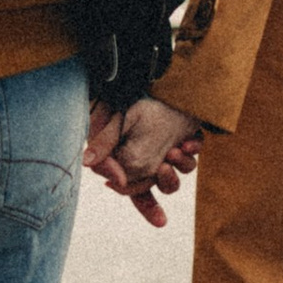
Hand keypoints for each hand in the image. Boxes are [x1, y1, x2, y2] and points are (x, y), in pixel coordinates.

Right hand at [84, 92, 201, 229]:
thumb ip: (103, 143)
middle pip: (160, 187)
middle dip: (166, 181)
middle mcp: (147, 161)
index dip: (145, 204)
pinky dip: (193, 151)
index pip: (135, 194)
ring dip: (180, 167)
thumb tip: (89, 165)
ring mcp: (166, 151)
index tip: (155, 210)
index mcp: (127, 163)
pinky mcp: (182, 140)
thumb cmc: (124, 98)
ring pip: (179, 174)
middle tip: (164, 166)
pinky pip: (193, 155)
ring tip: (175, 151)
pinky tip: (189, 141)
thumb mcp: (112, 119)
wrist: (145, 72)